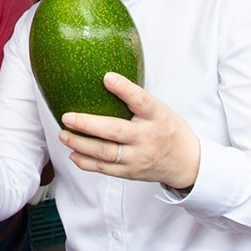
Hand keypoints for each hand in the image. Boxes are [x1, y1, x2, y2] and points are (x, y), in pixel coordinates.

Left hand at [59, 72, 200, 189]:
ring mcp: (138, 158)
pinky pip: (104, 169)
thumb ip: (136, 99)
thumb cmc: (168, 129)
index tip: (107, 77)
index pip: (141, 100)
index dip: (124, 89)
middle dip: (88, 124)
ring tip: (64, 134)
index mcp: (157, 116)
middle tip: (67, 117)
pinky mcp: (130, 173)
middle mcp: (147, 138)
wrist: (186, 163)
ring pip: (105, 153)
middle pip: (114, 131)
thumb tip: (104, 77)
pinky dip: (86, 162)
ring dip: (80, 144)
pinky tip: (72, 153)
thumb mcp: (160, 109)